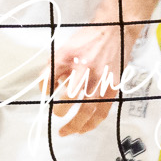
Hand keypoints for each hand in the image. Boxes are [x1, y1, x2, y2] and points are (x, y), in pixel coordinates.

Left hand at [43, 22, 137, 136]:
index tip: (45, 95)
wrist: (115, 30)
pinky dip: (92, 124)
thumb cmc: (88, 39)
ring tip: (65, 131)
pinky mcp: (112, 86)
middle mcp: (85, 69)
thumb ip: (54, 66)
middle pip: (70, 98)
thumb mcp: (65, 47)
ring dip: (74, 124)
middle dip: (60, 111)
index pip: (50, 78)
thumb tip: (47, 88)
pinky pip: (102, 111)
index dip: (45, 89)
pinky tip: (84, 129)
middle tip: (56, 113)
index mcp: (70, 57)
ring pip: (87, 110)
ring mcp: (101, 79)